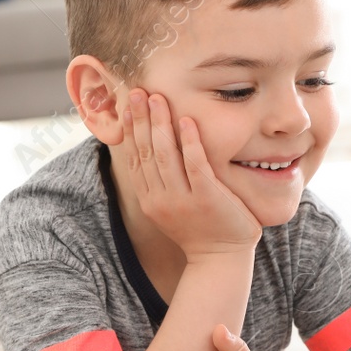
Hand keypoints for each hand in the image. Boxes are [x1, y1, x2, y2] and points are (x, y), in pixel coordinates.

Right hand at [119, 88, 259, 260]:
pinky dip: (190, 141)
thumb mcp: (171, 207)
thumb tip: (151, 150)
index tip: (128, 104)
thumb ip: (160, 182)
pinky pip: (195, 164)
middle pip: (146, 151)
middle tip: (137, 91)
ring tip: (158, 98)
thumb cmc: (200, 229)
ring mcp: (183, 199)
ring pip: (166, 155)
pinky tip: (187, 120)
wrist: (221, 259)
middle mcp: (161, 199)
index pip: (135, 158)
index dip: (131, 129)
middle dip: (141, 119)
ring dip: (160, 124)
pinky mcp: (207, 198)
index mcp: (150, 199)